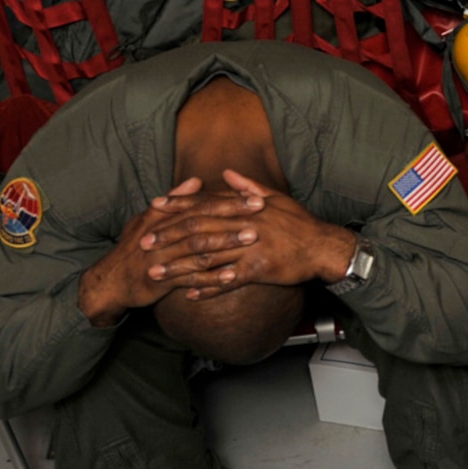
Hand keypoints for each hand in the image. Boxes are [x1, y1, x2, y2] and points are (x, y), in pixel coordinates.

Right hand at [76, 177, 265, 325]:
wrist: (110, 282)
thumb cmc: (133, 247)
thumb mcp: (148, 219)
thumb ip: (176, 200)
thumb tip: (197, 180)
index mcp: (163, 217)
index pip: (201, 204)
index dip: (228, 200)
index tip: (255, 197)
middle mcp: (163, 234)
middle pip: (202, 221)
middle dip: (232, 216)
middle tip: (261, 212)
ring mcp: (162, 257)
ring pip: (199, 248)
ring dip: (227, 243)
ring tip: (252, 239)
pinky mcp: (161, 281)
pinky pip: (190, 278)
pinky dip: (211, 278)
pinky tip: (232, 277)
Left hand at [153, 169, 359, 301]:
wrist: (323, 246)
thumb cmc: (300, 223)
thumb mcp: (275, 197)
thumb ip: (247, 186)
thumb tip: (225, 173)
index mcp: (245, 207)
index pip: (204, 204)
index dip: (177, 206)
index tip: (153, 208)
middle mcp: (243, 225)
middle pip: (199, 231)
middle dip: (168, 238)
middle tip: (144, 245)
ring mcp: (250, 248)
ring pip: (208, 257)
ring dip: (179, 267)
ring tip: (156, 274)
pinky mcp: (259, 269)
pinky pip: (228, 280)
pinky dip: (208, 288)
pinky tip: (189, 295)